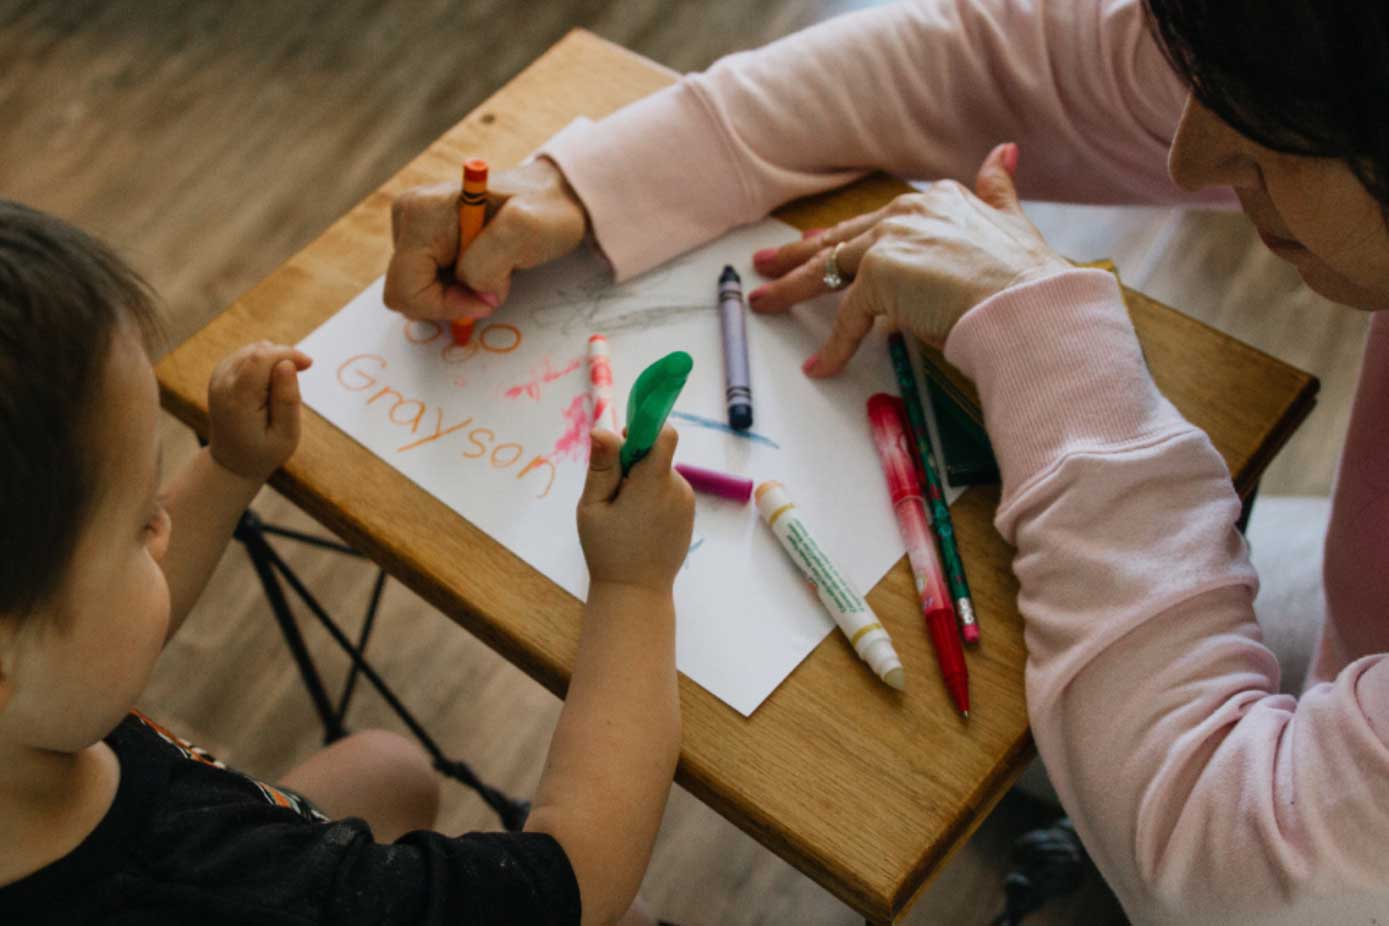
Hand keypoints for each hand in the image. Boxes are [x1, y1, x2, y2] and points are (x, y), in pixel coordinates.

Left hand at [207, 342, 312, 481]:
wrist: (232, 461)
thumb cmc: (264, 451)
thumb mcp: (286, 434)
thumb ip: (287, 399)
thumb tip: (286, 364)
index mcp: (238, 400)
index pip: (261, 358)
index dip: (288, 354)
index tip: (309, 365)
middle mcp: (222, 384)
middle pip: (258, 351)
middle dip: (284, 357)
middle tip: (298, 381)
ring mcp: (218, 377)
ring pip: (254, 350)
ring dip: (275, 361)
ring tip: (281, 390)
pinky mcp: (221, 373)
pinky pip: (248, 355)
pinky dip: (265, 363)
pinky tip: (270, 385)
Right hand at [383, 158, 588, 321]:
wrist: (553, 197)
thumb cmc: (545, 211)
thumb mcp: (527, 230)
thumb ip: (489, 262)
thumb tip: (473, 293)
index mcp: (422, 211)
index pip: (407, 288)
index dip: (446, 306)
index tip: (487, 299)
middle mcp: (408, 215)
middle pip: (405, 293)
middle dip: (450, 301)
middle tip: (493, 285)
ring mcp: (412, 227)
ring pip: (416, 292)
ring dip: (456, 294)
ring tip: (492, 270)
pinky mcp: (422, 240)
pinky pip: (426, 284)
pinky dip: (455, 289)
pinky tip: (482, 269)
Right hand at [577, 426, 694, 597]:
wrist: (636, 592)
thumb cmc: (608, 550)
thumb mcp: (593, 506)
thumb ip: (602, 466)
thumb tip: (603, 429)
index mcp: (654, 483)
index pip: (664, 435)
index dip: (644, 429)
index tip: (622, 444)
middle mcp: (678, 488)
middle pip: (658, 454)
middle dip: (634, 462)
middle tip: (612, 492)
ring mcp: (686, 502)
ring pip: (661, 473)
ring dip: (642, 482)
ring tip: (624, 514)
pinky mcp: (688, 514)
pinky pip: (669, 490)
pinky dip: (652, 496)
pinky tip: (638, 523)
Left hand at [749, 143, 1070, 375]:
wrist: (1028, 303)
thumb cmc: (1026, 278)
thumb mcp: (1013, 222)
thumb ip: (999, 189)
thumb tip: (1004, 153)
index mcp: (935, 200)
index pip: (873, 221)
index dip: (841, 237)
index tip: (816, 244)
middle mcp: (908, 211)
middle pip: (839, 240)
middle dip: (797, 254)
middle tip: (765, 264)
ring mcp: (890, 240)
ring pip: (828, 269)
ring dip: (790, 289)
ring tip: (763, 303)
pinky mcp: (879, 275)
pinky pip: (846, 318)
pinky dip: (833, 347)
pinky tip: (820, 366)